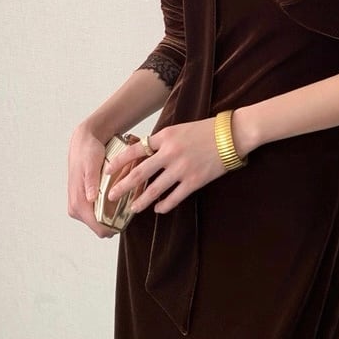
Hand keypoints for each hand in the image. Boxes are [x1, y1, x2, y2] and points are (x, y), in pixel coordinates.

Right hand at [67, 123, 127, 238]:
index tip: (130, 218)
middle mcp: (76, 208)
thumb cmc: (88, 152)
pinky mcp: (84, 202)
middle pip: (101, 228)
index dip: (115, 227)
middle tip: (129, 207)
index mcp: (78, 203)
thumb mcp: (91, 164)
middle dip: (115, 221)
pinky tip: (116, 198)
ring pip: (100, 221)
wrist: (83, 142)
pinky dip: (108, 209)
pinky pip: (98, 213)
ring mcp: (79, 206)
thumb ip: (90, 182)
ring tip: (124, 201)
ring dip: (112, 215)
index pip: (99, 228)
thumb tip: (90, 198)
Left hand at [103, 118, 227, 215]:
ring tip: (133, 208)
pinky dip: (164, 205)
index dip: (119, 162)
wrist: (231, 135)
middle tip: (111, 196)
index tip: (107, 171)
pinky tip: (158, 209)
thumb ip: (162, 142)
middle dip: (123, 186)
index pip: (135, 150)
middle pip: (139, 173)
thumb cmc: (205, 130)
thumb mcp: (179, 129)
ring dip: (141, 201)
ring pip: (155, 189)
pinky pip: (174, 197)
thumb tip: (144, 154)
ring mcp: (182, 168)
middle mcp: (170, 153)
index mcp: (164, 137)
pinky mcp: (194, 181)